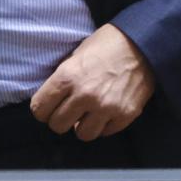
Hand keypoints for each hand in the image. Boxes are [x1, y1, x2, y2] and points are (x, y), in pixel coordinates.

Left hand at [30, 24, 155, 139]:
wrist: (141, 45)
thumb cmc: (104, 47)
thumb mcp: (73, 57)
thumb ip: (62, 80)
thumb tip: (51, 100)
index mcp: (67, 77)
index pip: (39, 108)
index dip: (41, 110)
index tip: (47, 108)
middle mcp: (84, 95)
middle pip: (58, 125)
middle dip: (59, 120)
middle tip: (67, 112)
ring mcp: (106, 107)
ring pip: (82, 135)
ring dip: (82, 126)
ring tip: (86, 115)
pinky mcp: (126, 115)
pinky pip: (105, 132)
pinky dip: (102, 126)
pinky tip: (104, 113)